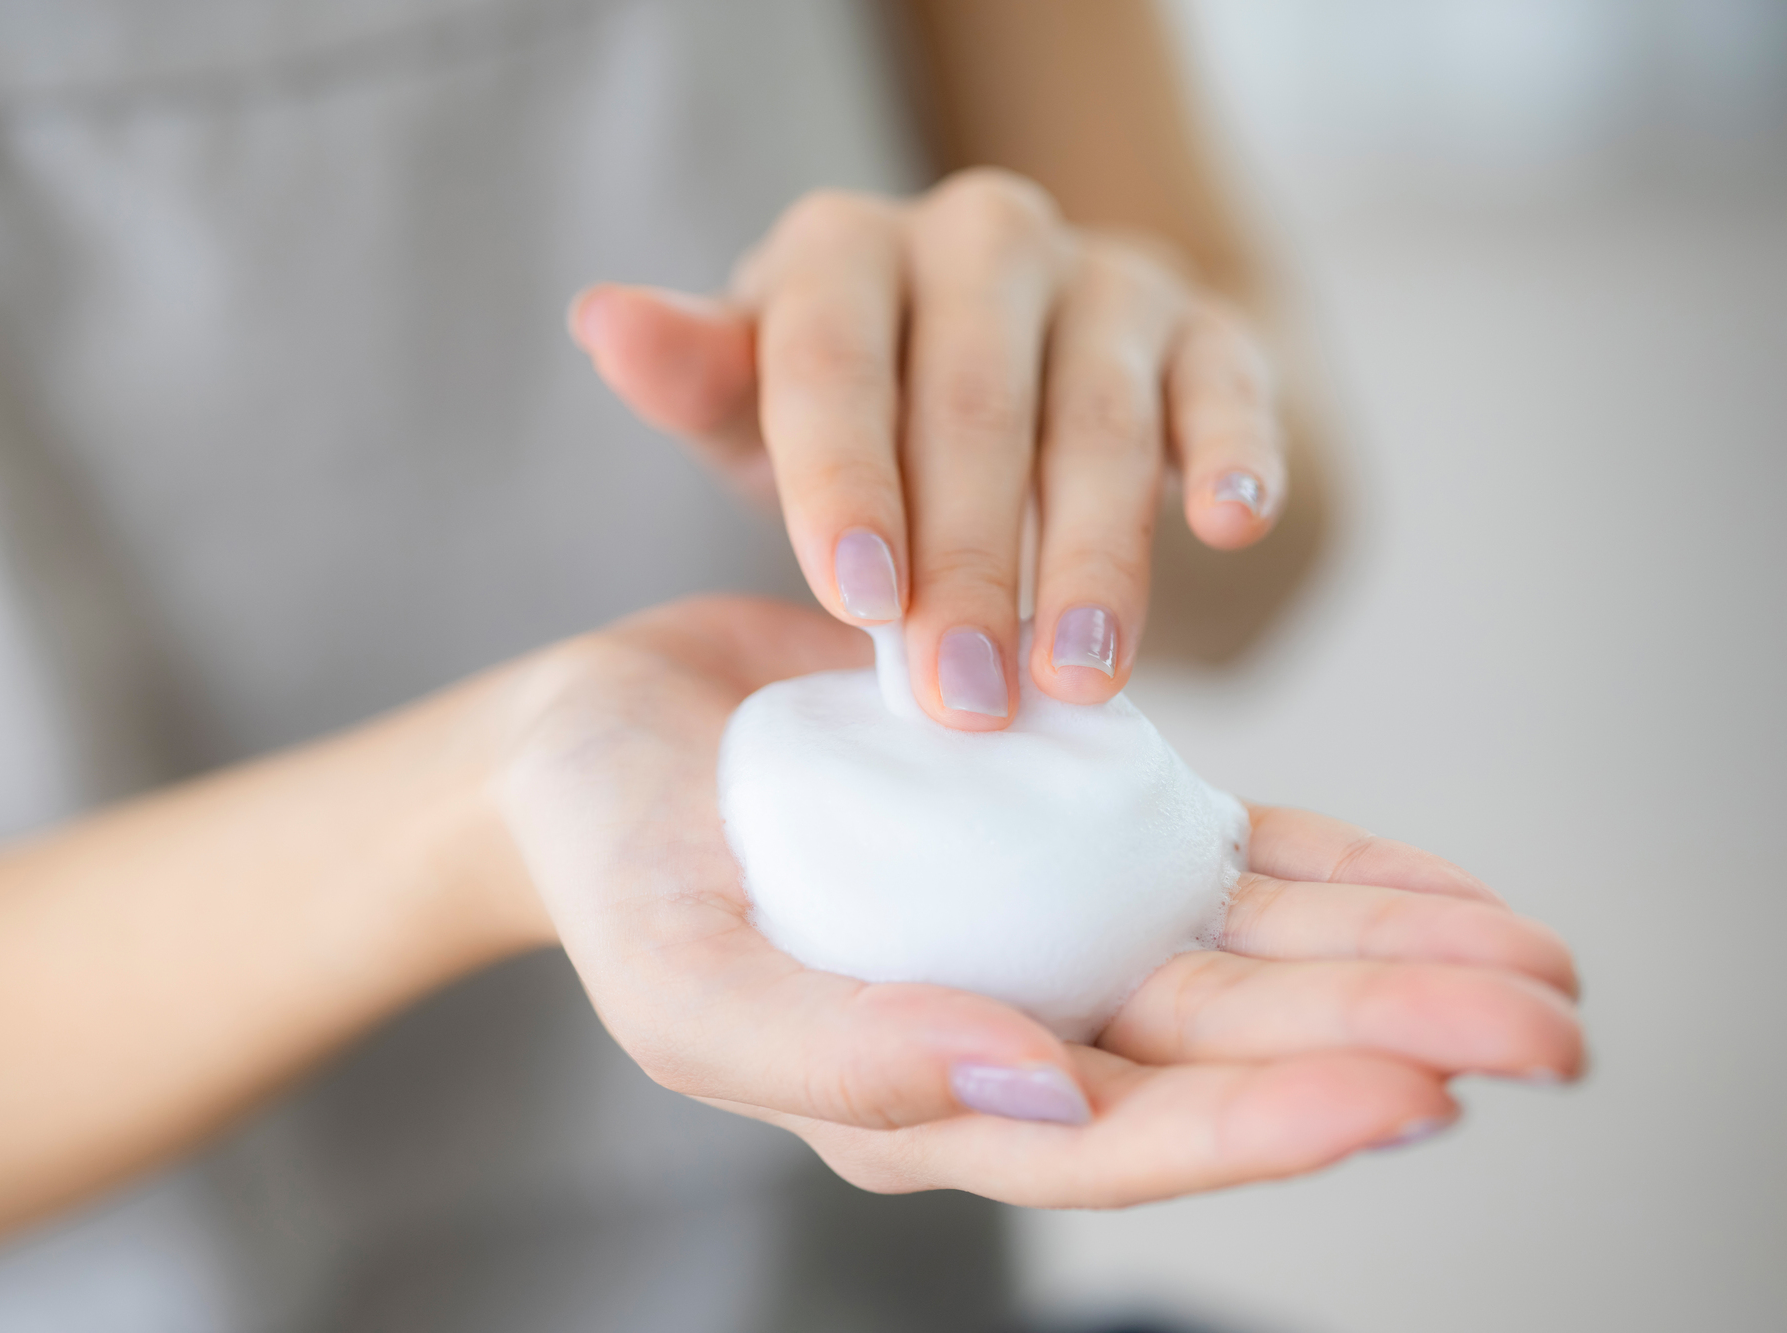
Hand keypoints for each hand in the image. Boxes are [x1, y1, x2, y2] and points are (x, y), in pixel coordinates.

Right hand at [496, 597, 1581, 1207]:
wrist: (598, 741)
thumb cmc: (614, 871)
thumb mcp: (685, 979)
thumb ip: (842, 1054)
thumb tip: (1041, 1083)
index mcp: (928, 1096)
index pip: (1123, 1138)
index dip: (1269, 1124)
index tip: (1414, 1092)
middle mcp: (1018, 1023)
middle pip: (1228, 1050)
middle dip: (1394, 1040)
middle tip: (1553, 1032)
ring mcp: (1052, 924)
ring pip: (1254, 960)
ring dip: (1400, 963)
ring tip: (1542, 968)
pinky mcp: (1070, 826)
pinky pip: (1225, 860)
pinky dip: (1337, 873)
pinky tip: (1436, 887)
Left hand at [571, 169, 1284, 729]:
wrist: (1007, 368)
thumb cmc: (854, 413)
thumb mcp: (757, 404)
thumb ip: (695, 379)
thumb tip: (603, 319)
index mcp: (848, 249)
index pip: (832, 352)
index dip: (842, 475)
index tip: (857, 603)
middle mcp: (979, 237)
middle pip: (971, 398)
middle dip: (966, 559)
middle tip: (961, 702)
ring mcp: (1103, 277)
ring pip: (1101, 412)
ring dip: (1094, 553)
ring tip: (1078, 682)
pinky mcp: (1207, 329)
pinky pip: (1231, 385)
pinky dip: (1235, 453)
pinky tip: (1231, 529)